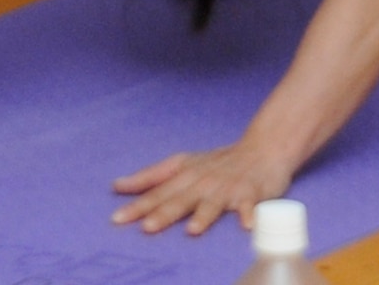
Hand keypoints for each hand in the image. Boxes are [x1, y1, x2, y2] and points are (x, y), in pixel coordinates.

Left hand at [111, 140, 292, 235]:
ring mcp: (228, 186)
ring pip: (213, 202)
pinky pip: (250, 205)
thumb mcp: (181, 165)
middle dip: (164, 212)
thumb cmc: (217, 162)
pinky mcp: (251, 192)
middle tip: (146, 227)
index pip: (158, 191)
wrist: (261, 149)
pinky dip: (249, 214)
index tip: (118, 218)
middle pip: (181, 198)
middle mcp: (203, 179)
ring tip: (192, 230)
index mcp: (185, 173)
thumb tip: (117, 186)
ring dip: (204, 214)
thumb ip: (151, 177)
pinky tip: (246, 225)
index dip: (138, 204)